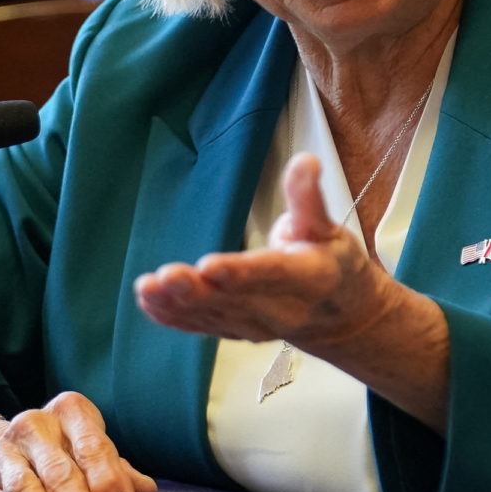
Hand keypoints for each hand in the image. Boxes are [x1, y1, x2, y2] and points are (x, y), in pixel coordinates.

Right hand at [0, 391, 157, 491]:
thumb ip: (123, 476)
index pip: (92, 445)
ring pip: (26, 490)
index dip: (110, 480)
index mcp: (69, 412)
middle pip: (59, 471)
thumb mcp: (97, 457)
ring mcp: (6, 456)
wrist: (6, 458)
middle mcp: (34, 427)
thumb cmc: (66, 458)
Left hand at [134, 152, 394, 349]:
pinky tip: (148, 302)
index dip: (240, 272)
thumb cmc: (334, 265)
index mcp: (309, 279)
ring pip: (214, 315)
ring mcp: (257, 326)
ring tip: (147, 288)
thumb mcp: (330, 229)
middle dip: (197, 291)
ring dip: (178, 304)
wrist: (343, 318)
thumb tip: (305, 161)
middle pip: (235, 300)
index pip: (271, 275)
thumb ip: (309, 199)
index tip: (209, 265)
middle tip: (166, 276)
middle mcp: (282, 310)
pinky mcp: (237, 331)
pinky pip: (203, 327)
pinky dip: (175, 317)